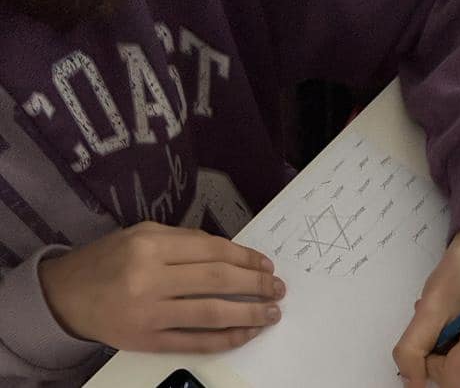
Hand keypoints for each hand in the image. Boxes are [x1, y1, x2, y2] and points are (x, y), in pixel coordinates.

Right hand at [38, 221, 285, 352]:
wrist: (64, 296)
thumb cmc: (106, 261)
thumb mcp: (140, 234)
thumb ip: (183, 239)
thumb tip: (229, 252)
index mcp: (150, 246)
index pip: (213, 251)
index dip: (246, 258)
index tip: (266, 264)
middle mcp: (150, 279)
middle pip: (217, 281)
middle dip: (255, 285)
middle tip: (278, 288)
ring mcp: (148, 313)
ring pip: (211, 313)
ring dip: (249, 314)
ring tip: (271, 312)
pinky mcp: (146, 341)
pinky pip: (194, 342)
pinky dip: (225, 339)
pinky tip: (246, 333)